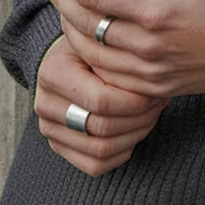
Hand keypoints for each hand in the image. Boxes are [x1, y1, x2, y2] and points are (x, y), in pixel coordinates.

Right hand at [34, 34, 167, 176]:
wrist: (71, 56)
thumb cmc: (94, 44)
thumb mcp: (104, 39)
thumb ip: (120, 55)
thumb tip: (154, 74)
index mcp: (53, 73)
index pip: (101, 101)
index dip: (135, 100)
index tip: (157, 88)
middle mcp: (44, 105)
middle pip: (102, 129)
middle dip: (140, 118)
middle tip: (160, 100)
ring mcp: (49, 130)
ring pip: (101, 151)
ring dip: (135, 135)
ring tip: (152, 113)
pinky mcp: (59, 147)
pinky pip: (95, 165)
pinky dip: (123, 151)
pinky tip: (137, 129)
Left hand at [45, 0, 204, 98]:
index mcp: (158, 8)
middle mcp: (149, 45)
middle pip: (86, 26)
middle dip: (62, 2)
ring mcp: (151, 72)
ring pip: (92, 55)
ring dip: (71, 31)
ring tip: (65, 9)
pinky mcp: (157, 89)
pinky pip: (110, 79)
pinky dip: (91, 60)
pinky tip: (86, 43)